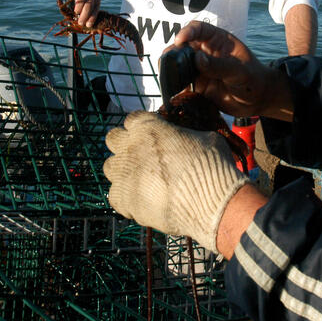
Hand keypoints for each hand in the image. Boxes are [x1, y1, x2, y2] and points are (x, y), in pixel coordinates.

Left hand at [104, 111, 249, 250]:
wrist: (209, 201)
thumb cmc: (212, 165)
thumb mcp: (206, 138)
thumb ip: (188, 136)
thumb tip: (190, 140)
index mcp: (147, 126)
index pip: (133, 119)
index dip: (142, 127)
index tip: (152, 135)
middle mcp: (129, 147)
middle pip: (113, 138)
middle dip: (124, 144)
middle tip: (141, 155)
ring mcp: (123, 174)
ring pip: (110, 167)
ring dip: (123, 171)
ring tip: (142, 180)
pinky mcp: (123, 200)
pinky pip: (115, 196)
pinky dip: (126, 198)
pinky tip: (142, 201)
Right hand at [173, 21, 293, 119]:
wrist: (257, 100)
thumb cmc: (253, 79)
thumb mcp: (240, 71)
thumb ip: (220, 65)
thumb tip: (197, 59)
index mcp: (217, 40)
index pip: (198, 29)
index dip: (187, 31)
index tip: (181, 40)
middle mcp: (205, 52)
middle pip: (183, 47)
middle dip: (173, 52)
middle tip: (168, 61)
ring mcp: (199, 69)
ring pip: (179, 66)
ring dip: (171, 70)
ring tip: (167, 76)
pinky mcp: (196, 86)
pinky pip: (181, 84)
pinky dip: (175, 87)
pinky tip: (173, 92)